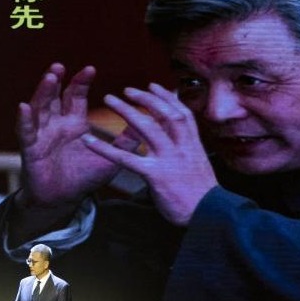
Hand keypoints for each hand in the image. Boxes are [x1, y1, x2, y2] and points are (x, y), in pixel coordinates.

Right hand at [11, 63, 139, 239]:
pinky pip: (25, 132)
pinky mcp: (30, 149)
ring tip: (49, 78)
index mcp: (73, 123)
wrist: (63, 200)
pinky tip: (24, 107)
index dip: (81, 82)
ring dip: (42, 93)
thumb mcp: (110, 158)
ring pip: (39, 108)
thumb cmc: (84, 178)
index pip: (75, 96)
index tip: (90, 69)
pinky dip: (24, 119)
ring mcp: (41, 135)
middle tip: (60, 66)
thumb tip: (147, 121)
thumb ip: (126, 141)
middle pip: (53, 97)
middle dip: (56, 81)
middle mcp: (55, 125)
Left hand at [80, 83, 217, 225]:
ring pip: (147, 128)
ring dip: (127, 110)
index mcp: (194, 146)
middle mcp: (183, 147)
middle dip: (146, 98)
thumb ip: (188, 152)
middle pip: (165, 114)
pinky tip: (89, 141)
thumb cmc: (202, 196)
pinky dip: (105, 149)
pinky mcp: (155, 175)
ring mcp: (169, 159)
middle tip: (127, 90)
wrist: (211, 216)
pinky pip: (126, 158)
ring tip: (109, 99)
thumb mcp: (199, 167)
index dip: (167, 97)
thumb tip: (181, 140)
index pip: (181, 113)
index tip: (154, 85)